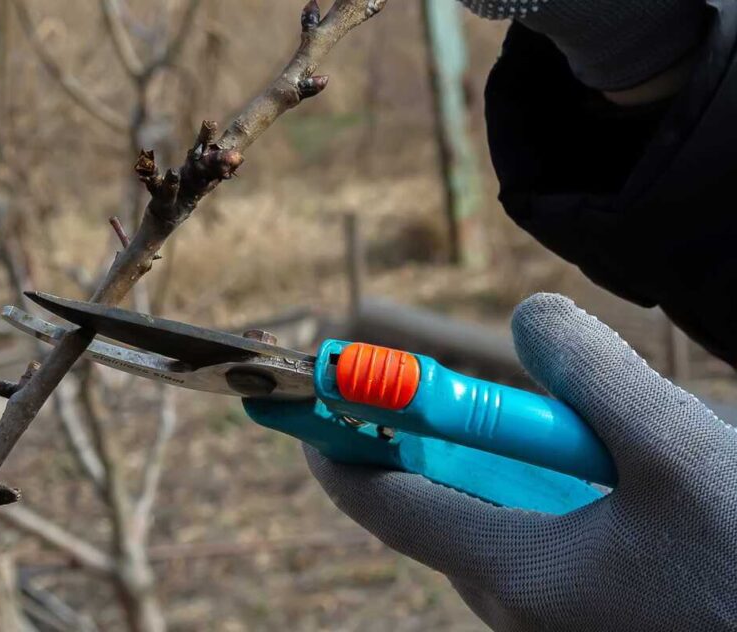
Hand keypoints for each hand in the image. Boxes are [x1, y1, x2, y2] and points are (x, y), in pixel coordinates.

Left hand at [306, 293, 736, 630]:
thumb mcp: (677, 451)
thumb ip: (593, 374)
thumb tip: (529, 319)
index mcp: (512, 571)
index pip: (381, 502)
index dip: (336, 443)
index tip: (307, 398)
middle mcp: (512, 606)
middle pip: (437, 504)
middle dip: (438, 439)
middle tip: (456, 387)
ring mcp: (546, 618)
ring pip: (493, 521)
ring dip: (511, 466)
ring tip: (596, 444)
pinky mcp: (578, 616)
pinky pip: (537, 545)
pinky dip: (547, 498)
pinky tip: (621, 484)